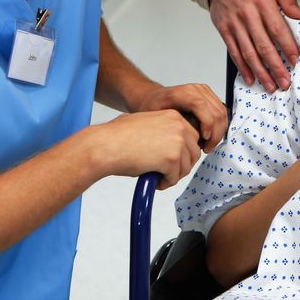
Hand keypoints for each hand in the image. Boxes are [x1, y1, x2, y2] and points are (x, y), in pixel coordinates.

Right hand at [86, 110, 203, 189]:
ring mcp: (177, 142)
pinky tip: (153, 180)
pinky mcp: (172, 159)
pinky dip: (165, 183)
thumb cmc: (117, 136)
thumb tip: (170, 144)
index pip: (192, 138)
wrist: (105, 145)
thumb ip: (163, 130)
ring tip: (157, 176)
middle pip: (194, 153)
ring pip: (186, 167)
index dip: (183, 152)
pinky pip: (174, 177)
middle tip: (167, 171)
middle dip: (181, 165)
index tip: (174, 160)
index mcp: (174, 116)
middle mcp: (179, 127)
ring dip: (173, 175)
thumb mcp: (146, 123)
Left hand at [132, 83, 226, 152]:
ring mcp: (204, 91)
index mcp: (181, 93)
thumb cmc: (154, 106)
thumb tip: (183, 143)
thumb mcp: (155, 117)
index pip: (200, 105)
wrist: (154, 97)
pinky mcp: (209, 95)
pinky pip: (222, 111)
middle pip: (216, 111)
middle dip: (215, 133)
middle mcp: (195, 89)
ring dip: (219, 131)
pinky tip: (211, 135)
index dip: (207, 123)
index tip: (204, 140)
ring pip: (222, 112)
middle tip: (207, 148)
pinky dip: (220, 125)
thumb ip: (170, 126)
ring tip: (208, 144)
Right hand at [208, 0, 299, 92]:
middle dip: (275, 67)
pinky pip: (234, 52)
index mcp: (262, 2)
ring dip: (261, 72)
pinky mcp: (224, 31)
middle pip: (263, 45)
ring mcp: (234, 24)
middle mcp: (247, 15)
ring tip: (271, 86)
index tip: (296, 61)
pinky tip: (251, 79)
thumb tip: (299, 15)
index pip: (277, 29)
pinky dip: (243, 68)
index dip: (287, 46)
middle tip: (285, 82)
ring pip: (248, 53)